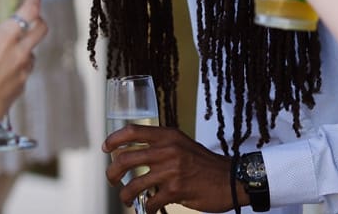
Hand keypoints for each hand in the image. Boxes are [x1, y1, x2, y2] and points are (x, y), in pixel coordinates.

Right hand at [0, 0, 47, 133]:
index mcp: (6, 37)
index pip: (30, 10)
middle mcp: (20, 51)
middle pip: (41, 28)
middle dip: (38, 19)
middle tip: (29, 17)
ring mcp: (23, 70)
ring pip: (33, 51)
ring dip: (26, 46)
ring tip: (9, 49)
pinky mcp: (22, 86)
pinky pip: (25, 70)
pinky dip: (19, 66)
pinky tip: (4, 70)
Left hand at [103, 124, 239, 212]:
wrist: (231, 179)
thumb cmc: (205, 164)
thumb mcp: (182, 145)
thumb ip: (161, 145)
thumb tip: (134, 154)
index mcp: (168, 136)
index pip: (132, 131)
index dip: (114, 139)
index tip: (106, 149)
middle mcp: (168, 150)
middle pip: (125, 159)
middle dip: (112, 173)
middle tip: (112, 180)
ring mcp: (171, 170)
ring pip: (133, 184)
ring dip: (125, 194)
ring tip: (127, 198)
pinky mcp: (176, 190)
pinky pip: (149, 202)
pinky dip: (146, 208)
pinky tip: (149, 208)